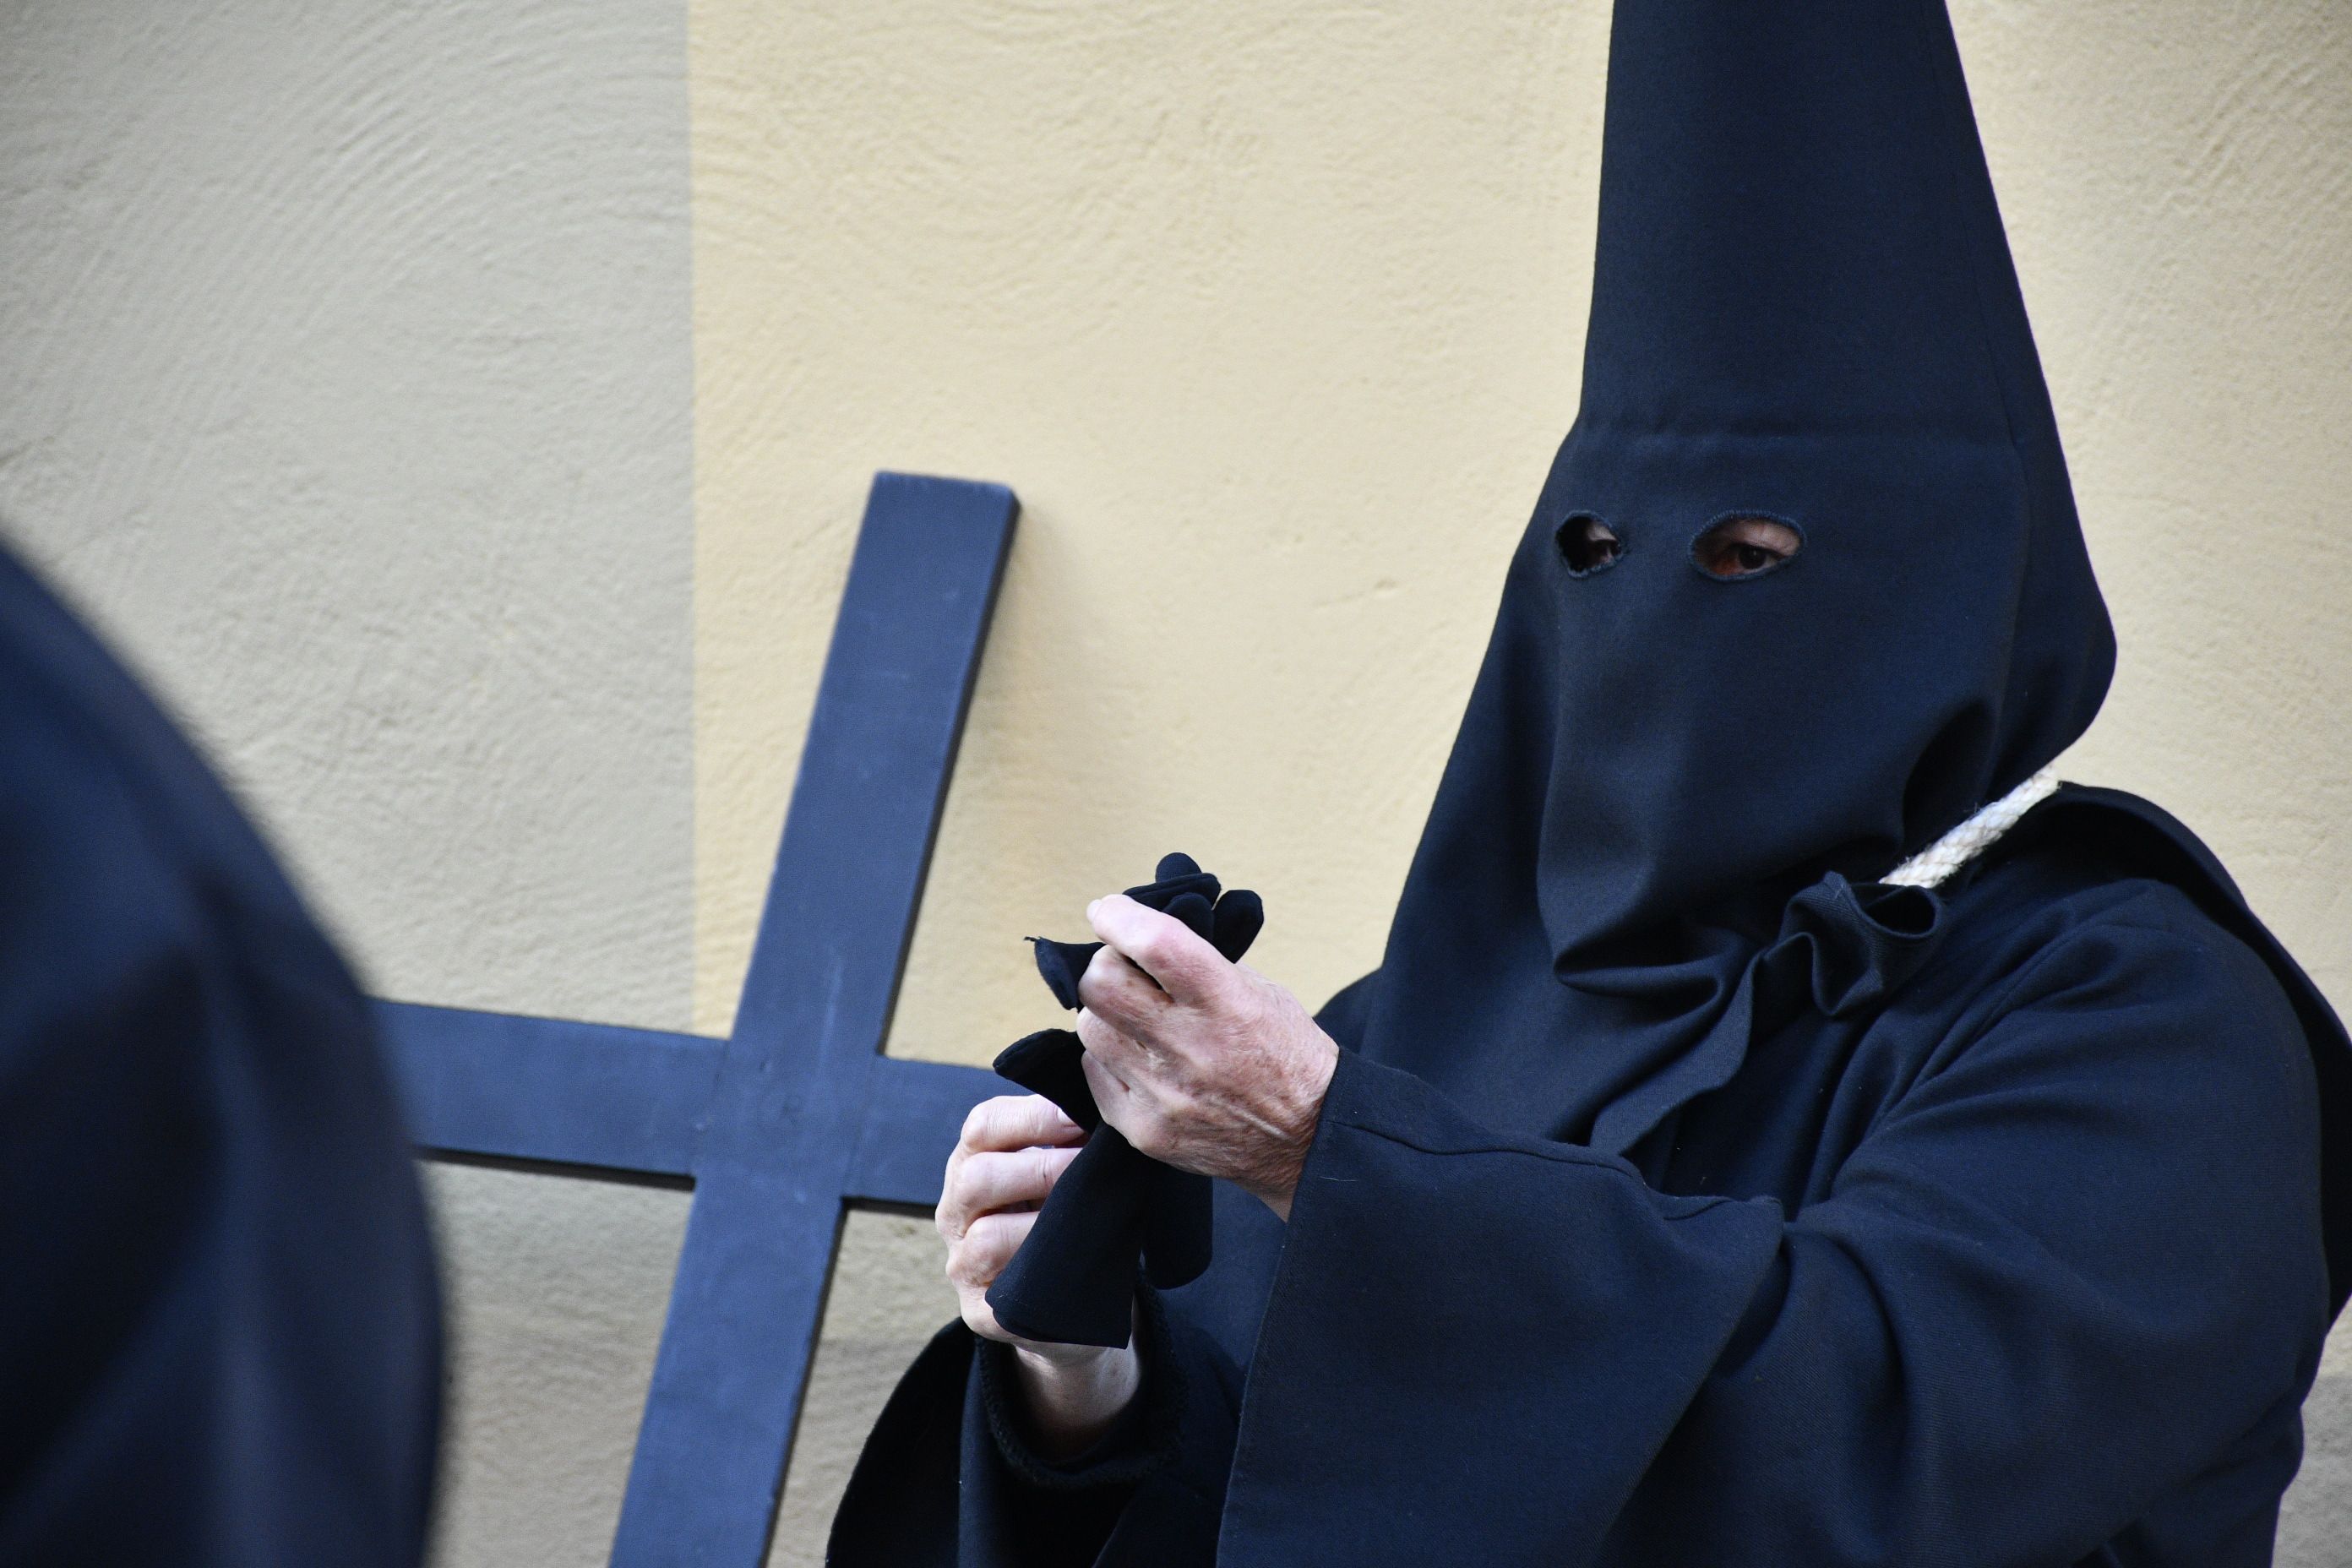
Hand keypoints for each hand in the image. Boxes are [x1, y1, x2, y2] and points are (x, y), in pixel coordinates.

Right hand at [937, 1094, 1139, 1453]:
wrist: (1068, 1300)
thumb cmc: (1065, 1217)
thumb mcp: (1059, 1171)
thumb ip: (1067, 1138)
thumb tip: (1105, 1104)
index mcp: (970, 1164)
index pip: (982, 1126)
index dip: (1031, 1117)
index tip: (1081, 1118)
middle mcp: (955, 1212)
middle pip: (976, 1178)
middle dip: (1041, 1168)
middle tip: (1089, 1167)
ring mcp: (962, 1266)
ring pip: (985, 1239)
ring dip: (1041, 1224)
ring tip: (1086, 1217)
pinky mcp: (979, 1315)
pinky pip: (1002, 1299)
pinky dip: (1042, 1279)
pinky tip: (1076, 1264)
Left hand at [1075, 894, 1340, 1219]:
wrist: (1308, 1138)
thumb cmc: (1285, 1054)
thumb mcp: (1260, 991)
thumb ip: (1198, 963)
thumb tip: (1137, 935)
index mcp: (1226, 1002)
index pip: (1154, 944)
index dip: (1118, 917)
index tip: (1107, 911)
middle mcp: (1190, 1049)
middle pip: (1100, 985)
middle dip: (1105, 965)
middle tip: (1124, 968)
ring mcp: (1163, 1095)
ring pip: (1091, 1029)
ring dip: (1108, 1015)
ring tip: (1139, 1020)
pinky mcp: (1145, 1131)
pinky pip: (1096, 1074)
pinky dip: (1111, 1059)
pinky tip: (1143, 1062)